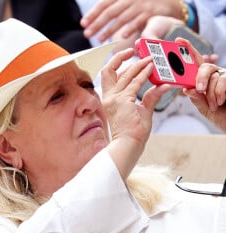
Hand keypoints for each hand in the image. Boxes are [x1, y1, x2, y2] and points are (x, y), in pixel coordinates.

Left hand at [80, 0, 182, 42]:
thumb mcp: (128, 0)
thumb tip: (97, 16)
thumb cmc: (144, 1)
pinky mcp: (150, 11)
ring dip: (109, 30)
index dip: (93, 13)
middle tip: (87, 34)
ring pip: (121, 18)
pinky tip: (122, 37)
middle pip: (110, 12)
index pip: (104, 3)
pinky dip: (130, 28)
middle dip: (97, 23)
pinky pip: (138, 21)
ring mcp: (140, 4)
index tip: (83, 24)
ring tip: (99, 40)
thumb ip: (114, 6)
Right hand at [101, 48, 170, 177]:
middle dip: (120, 57)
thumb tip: (161, 85)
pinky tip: (152, 70)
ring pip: (124, 74)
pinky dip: (144, 75)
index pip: (108, 76)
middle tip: (135, 52)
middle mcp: (109, 97)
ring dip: (139, 65)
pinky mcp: (123, 101)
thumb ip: (149, 97)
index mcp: (110, 99)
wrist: (129, 145)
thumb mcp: (142, 111)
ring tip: (151, 59)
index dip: (116, 64)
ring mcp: (114, 98)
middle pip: (108, 70)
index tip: (127, 57)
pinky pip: (135, 83)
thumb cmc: (133, 132)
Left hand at [177, 38, 225, 132]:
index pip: (195, 63)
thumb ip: (197, 99)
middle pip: (204, 67)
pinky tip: (220, 101)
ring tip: (214, 105)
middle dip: (200, 78)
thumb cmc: (221, 116)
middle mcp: (215, 76)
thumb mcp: (205, 109)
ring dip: (211, 93)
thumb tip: (187, 89)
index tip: (178, 40)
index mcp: (204, 81)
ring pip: (214, 75)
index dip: (188, 50)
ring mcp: (225, 77)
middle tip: (200, 90)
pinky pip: (223, 79)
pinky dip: (219, 92)